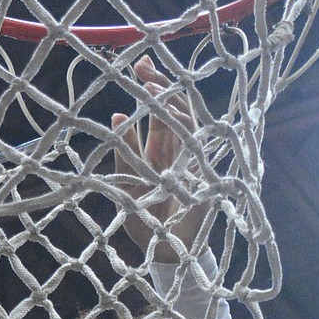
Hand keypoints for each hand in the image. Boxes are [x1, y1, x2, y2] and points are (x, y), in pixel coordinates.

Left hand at [112, 56, 207, 261]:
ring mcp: (190, 162)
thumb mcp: (126, 183)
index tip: (138, 65)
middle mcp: (176, 152)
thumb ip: (125, 151)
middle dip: (160, 87)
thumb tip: (117, 115)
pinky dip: (187, 131)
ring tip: (152, 85)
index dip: (150, 89)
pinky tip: (176, 115)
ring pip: (186, 123)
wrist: (162, 253)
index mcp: (158, 152)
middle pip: (173, 111)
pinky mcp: (202, 176)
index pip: (157, 113)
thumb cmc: (144, 221)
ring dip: (171, 103)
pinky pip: (195, 148)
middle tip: (142, 65)